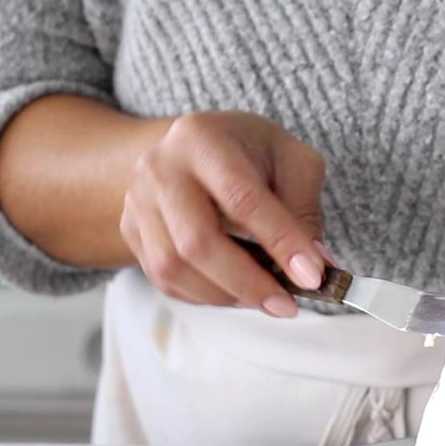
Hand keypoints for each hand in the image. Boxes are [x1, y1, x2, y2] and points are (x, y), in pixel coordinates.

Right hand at [120, 111, 327, 316]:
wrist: (195, 147)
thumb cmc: (250, 153)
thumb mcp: (292, 161)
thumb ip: (304, 210)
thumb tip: (313, 266)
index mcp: (203, 140)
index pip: (243, 199)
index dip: (280, 242)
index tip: (312, 277)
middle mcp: (161, 169)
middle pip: (197, 241)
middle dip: (249, 283)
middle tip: (288, 305)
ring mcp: (138, 202)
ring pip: (174, 268)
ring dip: (227, 295)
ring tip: (266, 298)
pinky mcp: (131, 231)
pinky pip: (164, 279)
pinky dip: (206, 296)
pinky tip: (236, 292)